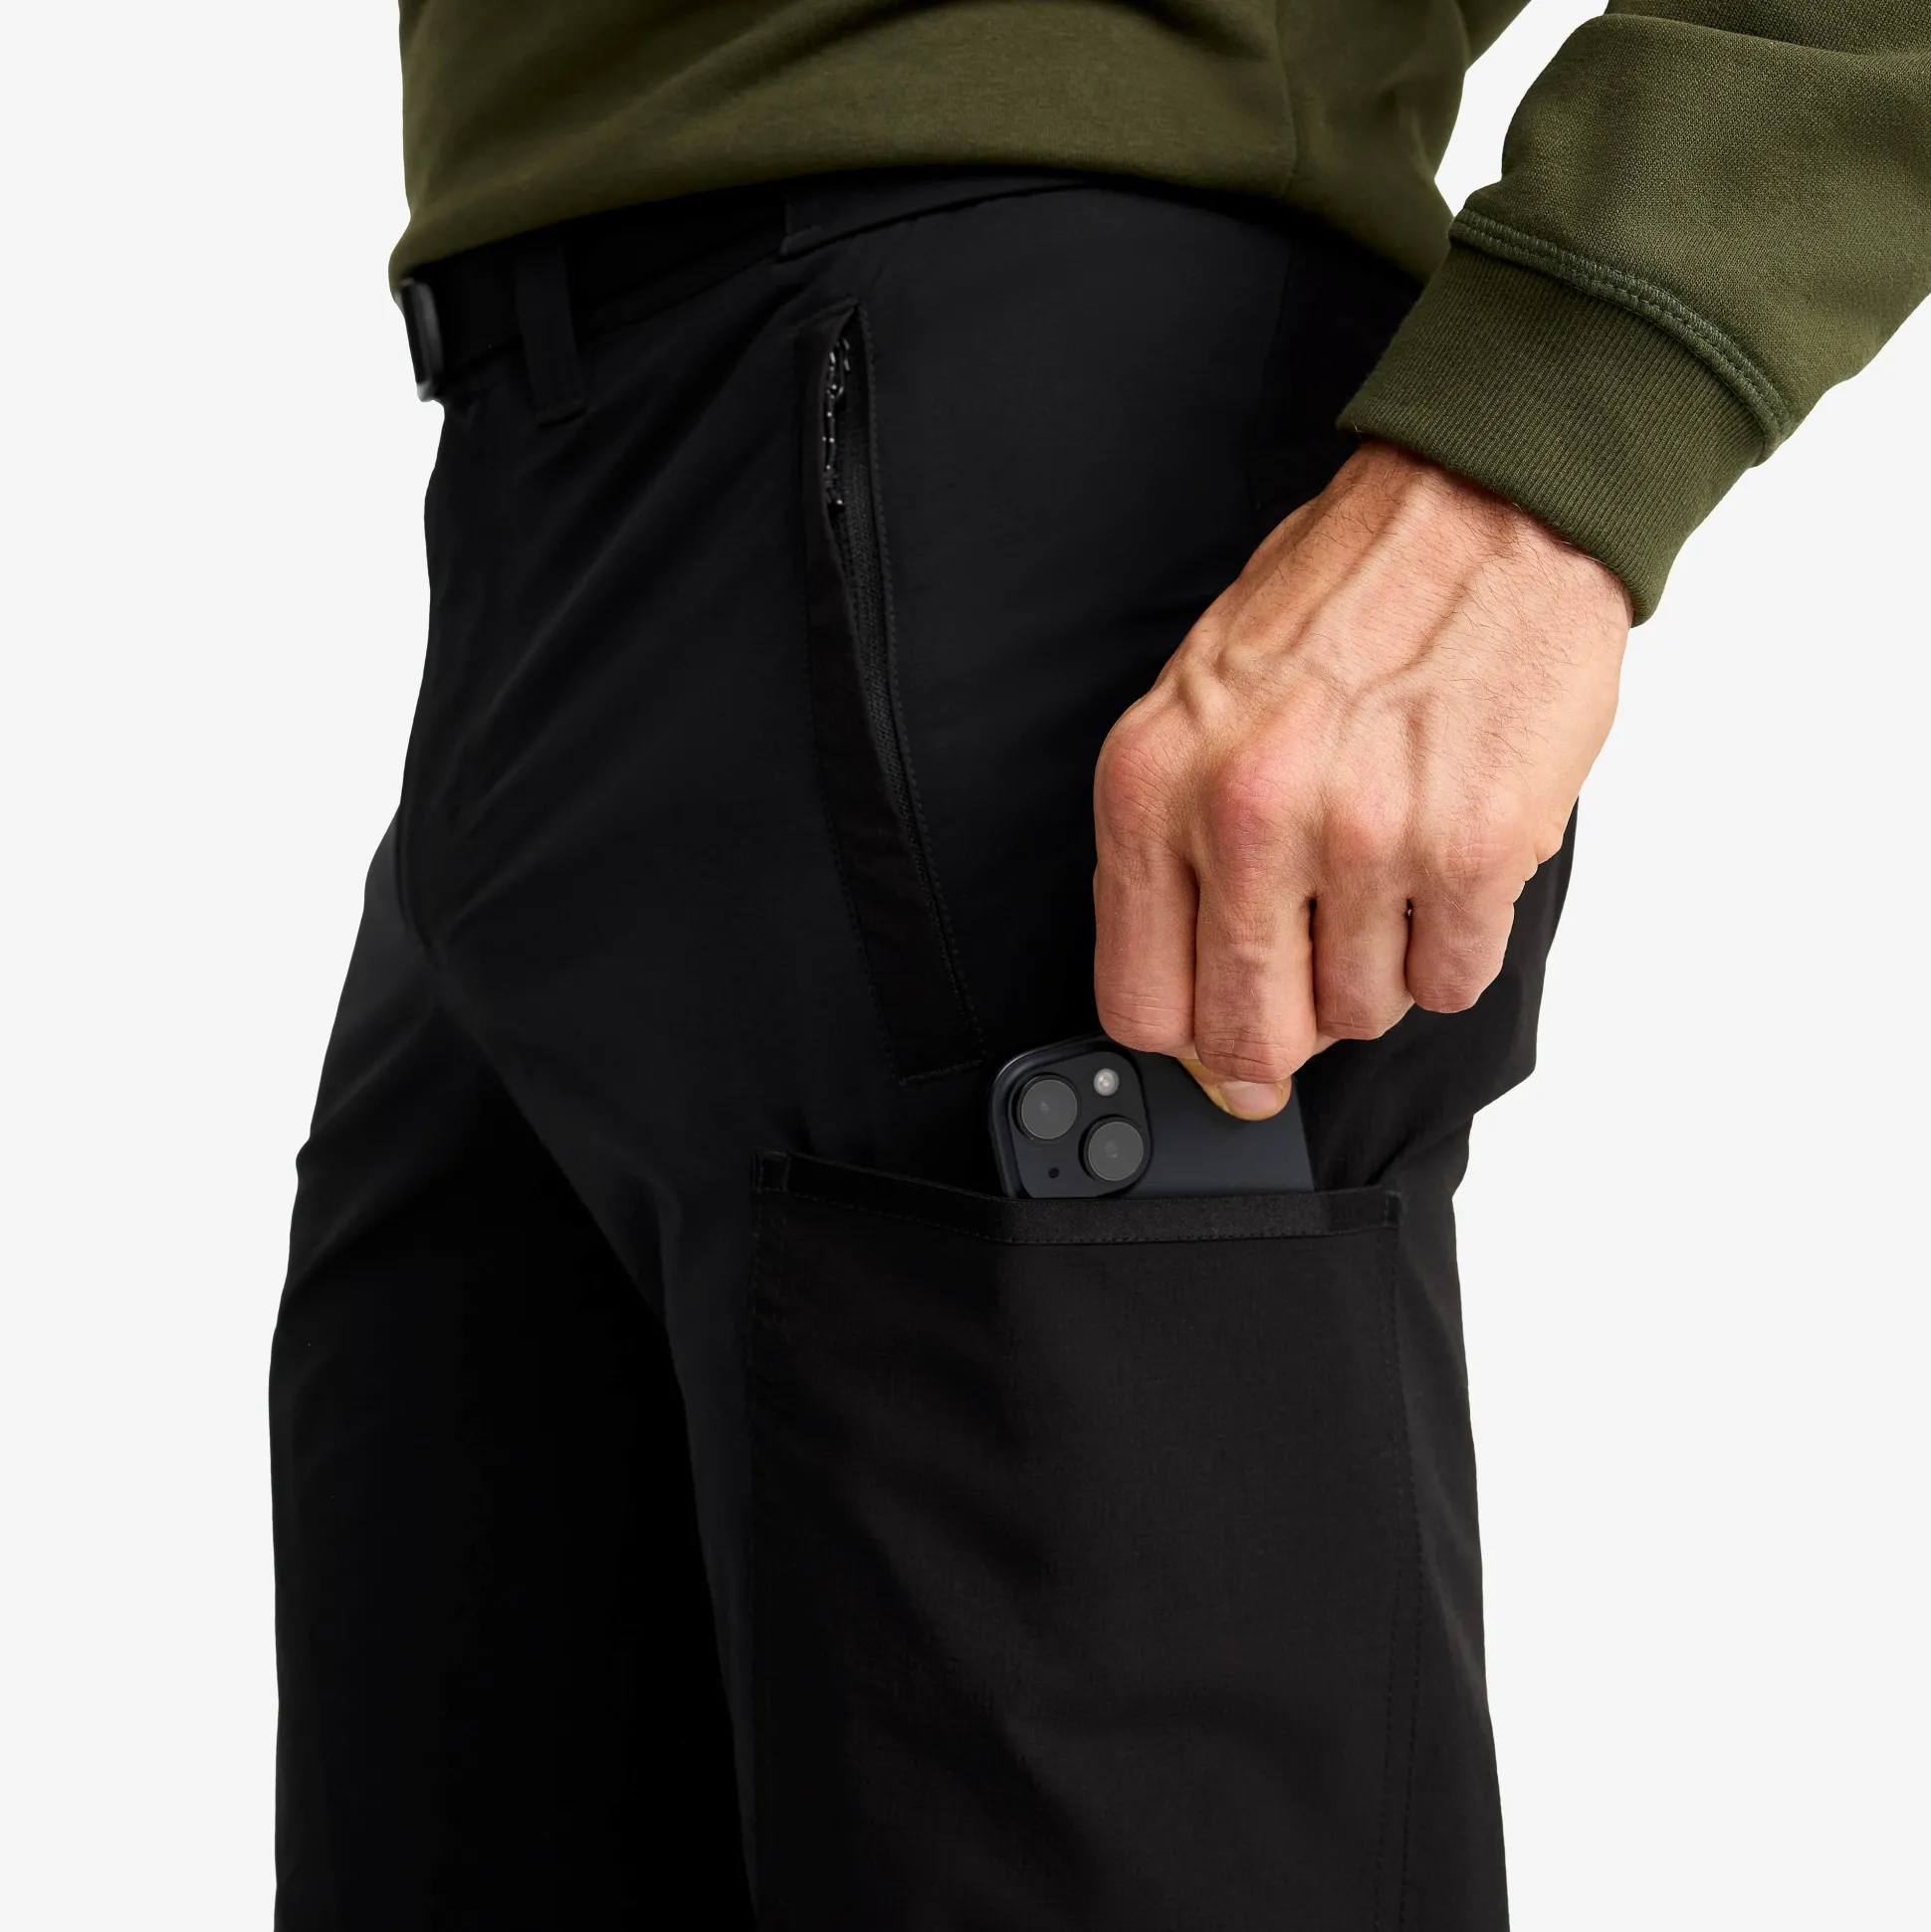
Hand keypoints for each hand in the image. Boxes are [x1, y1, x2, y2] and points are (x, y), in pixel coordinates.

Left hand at [1093, 439, 1630, 1118]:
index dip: (1187, 1040)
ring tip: (1389, 871)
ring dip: (1379, 968)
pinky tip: (1447, 867)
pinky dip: (1454, 945)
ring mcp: (1362, 838)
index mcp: (1153, 786)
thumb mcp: (1198, 710)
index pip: (1140, 1001)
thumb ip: (1173, 854)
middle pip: (1248, 1035)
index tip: (1218, 1039)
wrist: (1481, 509)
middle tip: (1313, 994)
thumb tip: (1189, 1001)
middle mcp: (1245, 817)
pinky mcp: (1473, 849)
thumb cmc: (1340, 605)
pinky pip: (1452, 981)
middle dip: (1282, 1039)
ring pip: (1361, 1013)